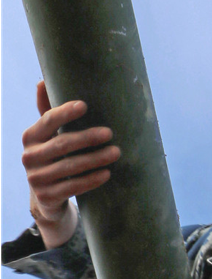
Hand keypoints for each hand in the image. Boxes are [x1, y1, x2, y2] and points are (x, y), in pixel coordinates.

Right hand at [22, 81, 119, 247]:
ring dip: (95, 159)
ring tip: (116, 153)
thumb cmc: (52, 159)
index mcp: (30, 137)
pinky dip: (92, 180)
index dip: (65, 112)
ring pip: (71, 167)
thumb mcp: (48, 137)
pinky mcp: (48, 197)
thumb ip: (47, 112)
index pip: (47, 121)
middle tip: (110, 133)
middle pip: (62, 144)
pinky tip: (107, 174)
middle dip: (88, 138)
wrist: (47, 198)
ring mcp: (37, 179)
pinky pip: (73, 187)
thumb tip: (42, 80)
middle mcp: (29, 157)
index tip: (85, 106)